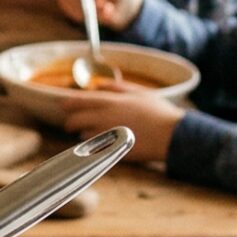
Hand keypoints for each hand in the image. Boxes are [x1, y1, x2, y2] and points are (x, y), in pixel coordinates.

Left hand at [60, 86, 184, 161]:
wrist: (172, 136)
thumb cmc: (159, 112)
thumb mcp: (139, 93)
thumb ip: (117, 87)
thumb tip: (99, 84)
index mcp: (110, 102)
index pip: (80, 101)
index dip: (68, 104)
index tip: (63, 105)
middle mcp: (104, 118)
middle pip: (75, 121)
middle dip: (71, 122)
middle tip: (72, 124)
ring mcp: (107, 136)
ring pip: (83, 135)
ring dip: (84, 133)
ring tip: (93, 131)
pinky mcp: (111, 152)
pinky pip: (94, 149)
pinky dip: (94, 145)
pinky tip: (103, 143)